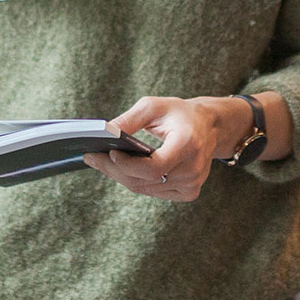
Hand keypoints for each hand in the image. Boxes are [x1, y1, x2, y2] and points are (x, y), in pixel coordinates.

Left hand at [83, 95, 251, 201]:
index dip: (128, 164)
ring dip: (120, 176)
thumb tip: (103, 133)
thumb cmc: (179, 113)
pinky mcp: (189, 192)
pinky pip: (153, 191)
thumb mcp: (153, 106)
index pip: (154, 167)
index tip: (108, 152)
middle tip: (91, 158)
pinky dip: (135, 181)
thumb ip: (128, 120)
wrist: (209, 126)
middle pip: (145, 180)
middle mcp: (193, 169)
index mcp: (188, 144)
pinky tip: (121, 169)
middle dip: (114, 169)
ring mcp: (192, 184)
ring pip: (145, 188)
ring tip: (100, 162)